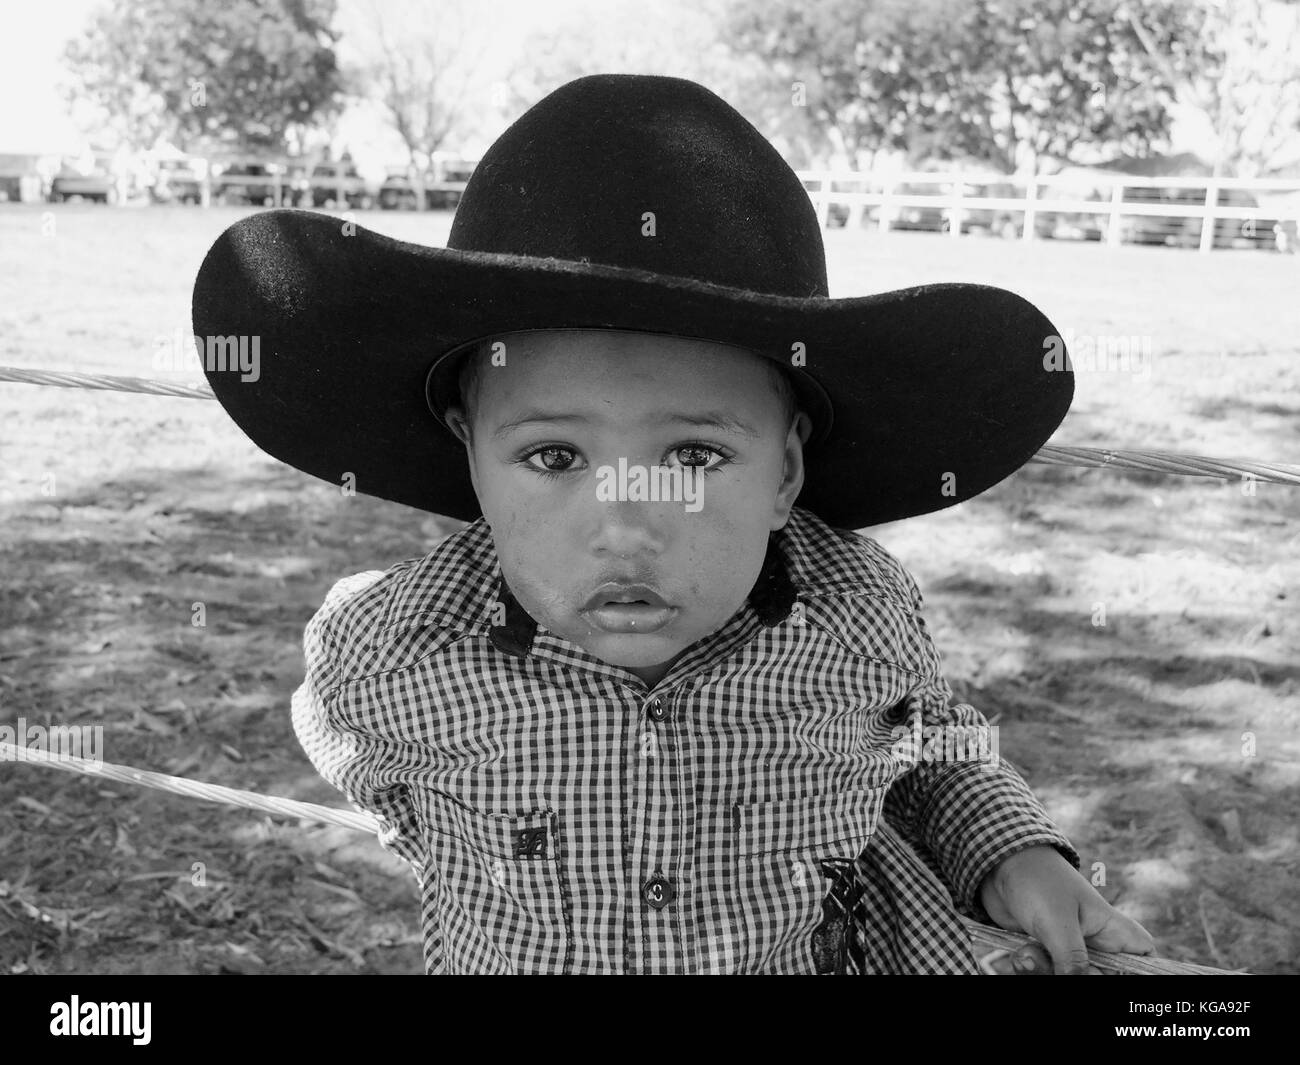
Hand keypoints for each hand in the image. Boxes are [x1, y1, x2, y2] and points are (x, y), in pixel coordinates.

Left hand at [978, 845, 1155, 973]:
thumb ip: (1073, 960)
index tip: (1104, 973)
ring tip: (1025, 955)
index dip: (1134, 974)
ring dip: (1042, 972)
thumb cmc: (1037, 881)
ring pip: (1067, 978)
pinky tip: (1018, 956)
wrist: (999, 864)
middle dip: (1073, 977)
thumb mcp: (1058, 923)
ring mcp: (1068, 949)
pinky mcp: (1045, 952)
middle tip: (1054, 966)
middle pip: (1098, 978)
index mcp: (1114, 931)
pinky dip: (1029, 969)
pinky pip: (1042, 973)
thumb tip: (1079, 987)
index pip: (1145, 960)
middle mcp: (1095, 944)